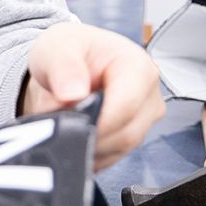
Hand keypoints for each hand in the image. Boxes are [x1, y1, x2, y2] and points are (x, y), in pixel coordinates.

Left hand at [21, 21, 164, 169]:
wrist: (67, 65)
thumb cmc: (68, 51)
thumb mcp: (57, 47)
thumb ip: (63, 66)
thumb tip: (73, 94)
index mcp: (137, 66)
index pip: (126, 105)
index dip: (96, 120)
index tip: (68, 123)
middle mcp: (149, 95)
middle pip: (125, 133)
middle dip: (88, 134)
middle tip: (57, 124)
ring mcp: (144, 120)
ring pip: (118, 149)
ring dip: (86, 143)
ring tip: (62, 124)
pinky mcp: (132, 138)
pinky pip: (111, 158)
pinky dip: (88, 152)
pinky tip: (72, 135)